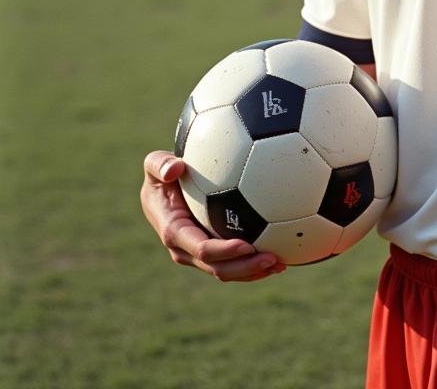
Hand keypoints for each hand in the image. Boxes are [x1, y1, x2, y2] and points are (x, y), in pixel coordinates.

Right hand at [140, 150, 285, 281]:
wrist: (162, 189)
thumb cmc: (162, 173)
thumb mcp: (155, 164)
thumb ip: (160, 165)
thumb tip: (175, 168)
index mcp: (174, 232)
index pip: (201, 248)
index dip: (224, 251)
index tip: (247, 246)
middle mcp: (186, 249)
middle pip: (217, 267)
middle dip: (245, 268)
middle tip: (273, 259)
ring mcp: (199, 254)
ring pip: (227, 271)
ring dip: (253, 271)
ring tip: (281, 264)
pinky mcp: (212, 252)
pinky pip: (233, 263)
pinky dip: (253, 265)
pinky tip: (278, 256)